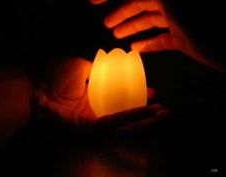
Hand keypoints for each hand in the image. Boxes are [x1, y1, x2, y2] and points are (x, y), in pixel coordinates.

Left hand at [37, 58, 168, 128]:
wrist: (35, 89)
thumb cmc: (54, 77)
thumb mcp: (80, 67)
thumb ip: (95, 68)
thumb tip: (108, 62)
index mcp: (94, 100)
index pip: (120, 101)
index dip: (136, 97)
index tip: (151, 91)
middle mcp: (96, 113)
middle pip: (125, 114)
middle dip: (146, 112)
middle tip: (164, 107)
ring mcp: (94, 124)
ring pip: (125, 124)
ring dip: (146, 120)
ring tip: (165, 113)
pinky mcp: (92, 130)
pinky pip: (116, 124)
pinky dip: (134, 117)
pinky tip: (151, 112)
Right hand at [90, 0, 224, 71]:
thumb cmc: (206, 24)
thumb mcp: (170, 2)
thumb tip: (132, 10)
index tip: (94, 2)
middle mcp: (173, 4)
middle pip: (141, 5)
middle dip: (122, 13)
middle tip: (106, 23)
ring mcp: (179, 21)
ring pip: (151, 21)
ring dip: (133, 28)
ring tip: (116, 36)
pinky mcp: (183, 39)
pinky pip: (162, 39)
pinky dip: (149, 43)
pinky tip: (136, 49)